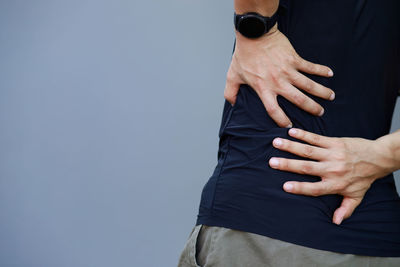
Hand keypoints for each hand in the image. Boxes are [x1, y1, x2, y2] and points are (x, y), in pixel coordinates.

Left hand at [224, 25, 334, 127]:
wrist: (254, 34)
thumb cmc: (244, 56)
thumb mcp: (233, 76)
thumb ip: (231, 92)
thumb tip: (232, 105)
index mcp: (264, 89)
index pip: (274, 111)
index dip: (282, 121)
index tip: (289, 126)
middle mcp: (278, 82)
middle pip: (299, 100)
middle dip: (312, 108)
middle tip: (320, 113)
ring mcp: (288, 71)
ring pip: (309, 85)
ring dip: (322, 92)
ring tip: (330, 97)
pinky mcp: (294, 59)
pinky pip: (311, 67)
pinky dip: (321, 70)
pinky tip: (330, 74)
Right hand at [268, 128, 395, 224]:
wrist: (378, 157)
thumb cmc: (364, 177)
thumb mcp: (356, 196)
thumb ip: (345, 209)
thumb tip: (336, 221)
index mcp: (335, 184)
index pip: (315, 188)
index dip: (300, 188)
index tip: (285, 186)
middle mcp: (332, 169)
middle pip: (307, 167)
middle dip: (288, 165)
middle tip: (271, 162)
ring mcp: (333, 154)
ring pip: (308, 151)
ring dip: (291, 146)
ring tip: (275, 143)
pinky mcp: (334, 142)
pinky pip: (316, 138)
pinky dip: (303, 135)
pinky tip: (291, 132)